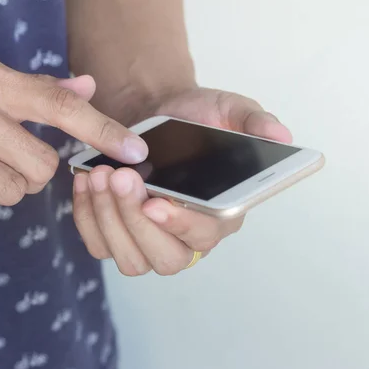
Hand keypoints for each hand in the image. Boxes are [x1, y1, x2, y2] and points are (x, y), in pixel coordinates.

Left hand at [73, 87, 291, 275]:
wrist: (153, 115)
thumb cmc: (194, 120)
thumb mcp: (228, 111)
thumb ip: (253, 123)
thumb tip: (281, 135)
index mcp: (220, 215)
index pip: (204, 236)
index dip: (179, 225)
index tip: (155, 203)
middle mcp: (184, 237)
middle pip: (164, 258)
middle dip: (136, 221)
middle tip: (120, 179)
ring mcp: (148, 241)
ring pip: (129, 258)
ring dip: (109, 219)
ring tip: (101, 176)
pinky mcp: (116, 236)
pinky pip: (98, 244)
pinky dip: (86, 216)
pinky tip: (86, 181)